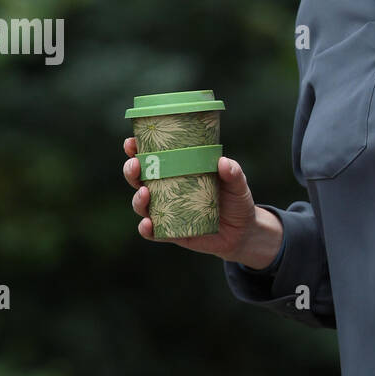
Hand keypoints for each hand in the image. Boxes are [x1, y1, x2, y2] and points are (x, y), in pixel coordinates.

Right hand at [122, 135, 259, 260]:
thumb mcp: (237, 184)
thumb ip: (233, 173)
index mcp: (177, 172)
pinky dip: (146, 228)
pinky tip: (148, 223)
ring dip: (138, 198)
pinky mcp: (170, 232)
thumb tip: (223, 162)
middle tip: (136, 165)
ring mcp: (166, 212)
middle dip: (131, 170)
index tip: (131, 142)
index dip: (136, 149)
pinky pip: (152, 232)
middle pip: (138, 179)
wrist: (242, 231)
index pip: (151, 158)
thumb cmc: (236, 200)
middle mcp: (166, 190)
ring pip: (141, 204)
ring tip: (145, 192)